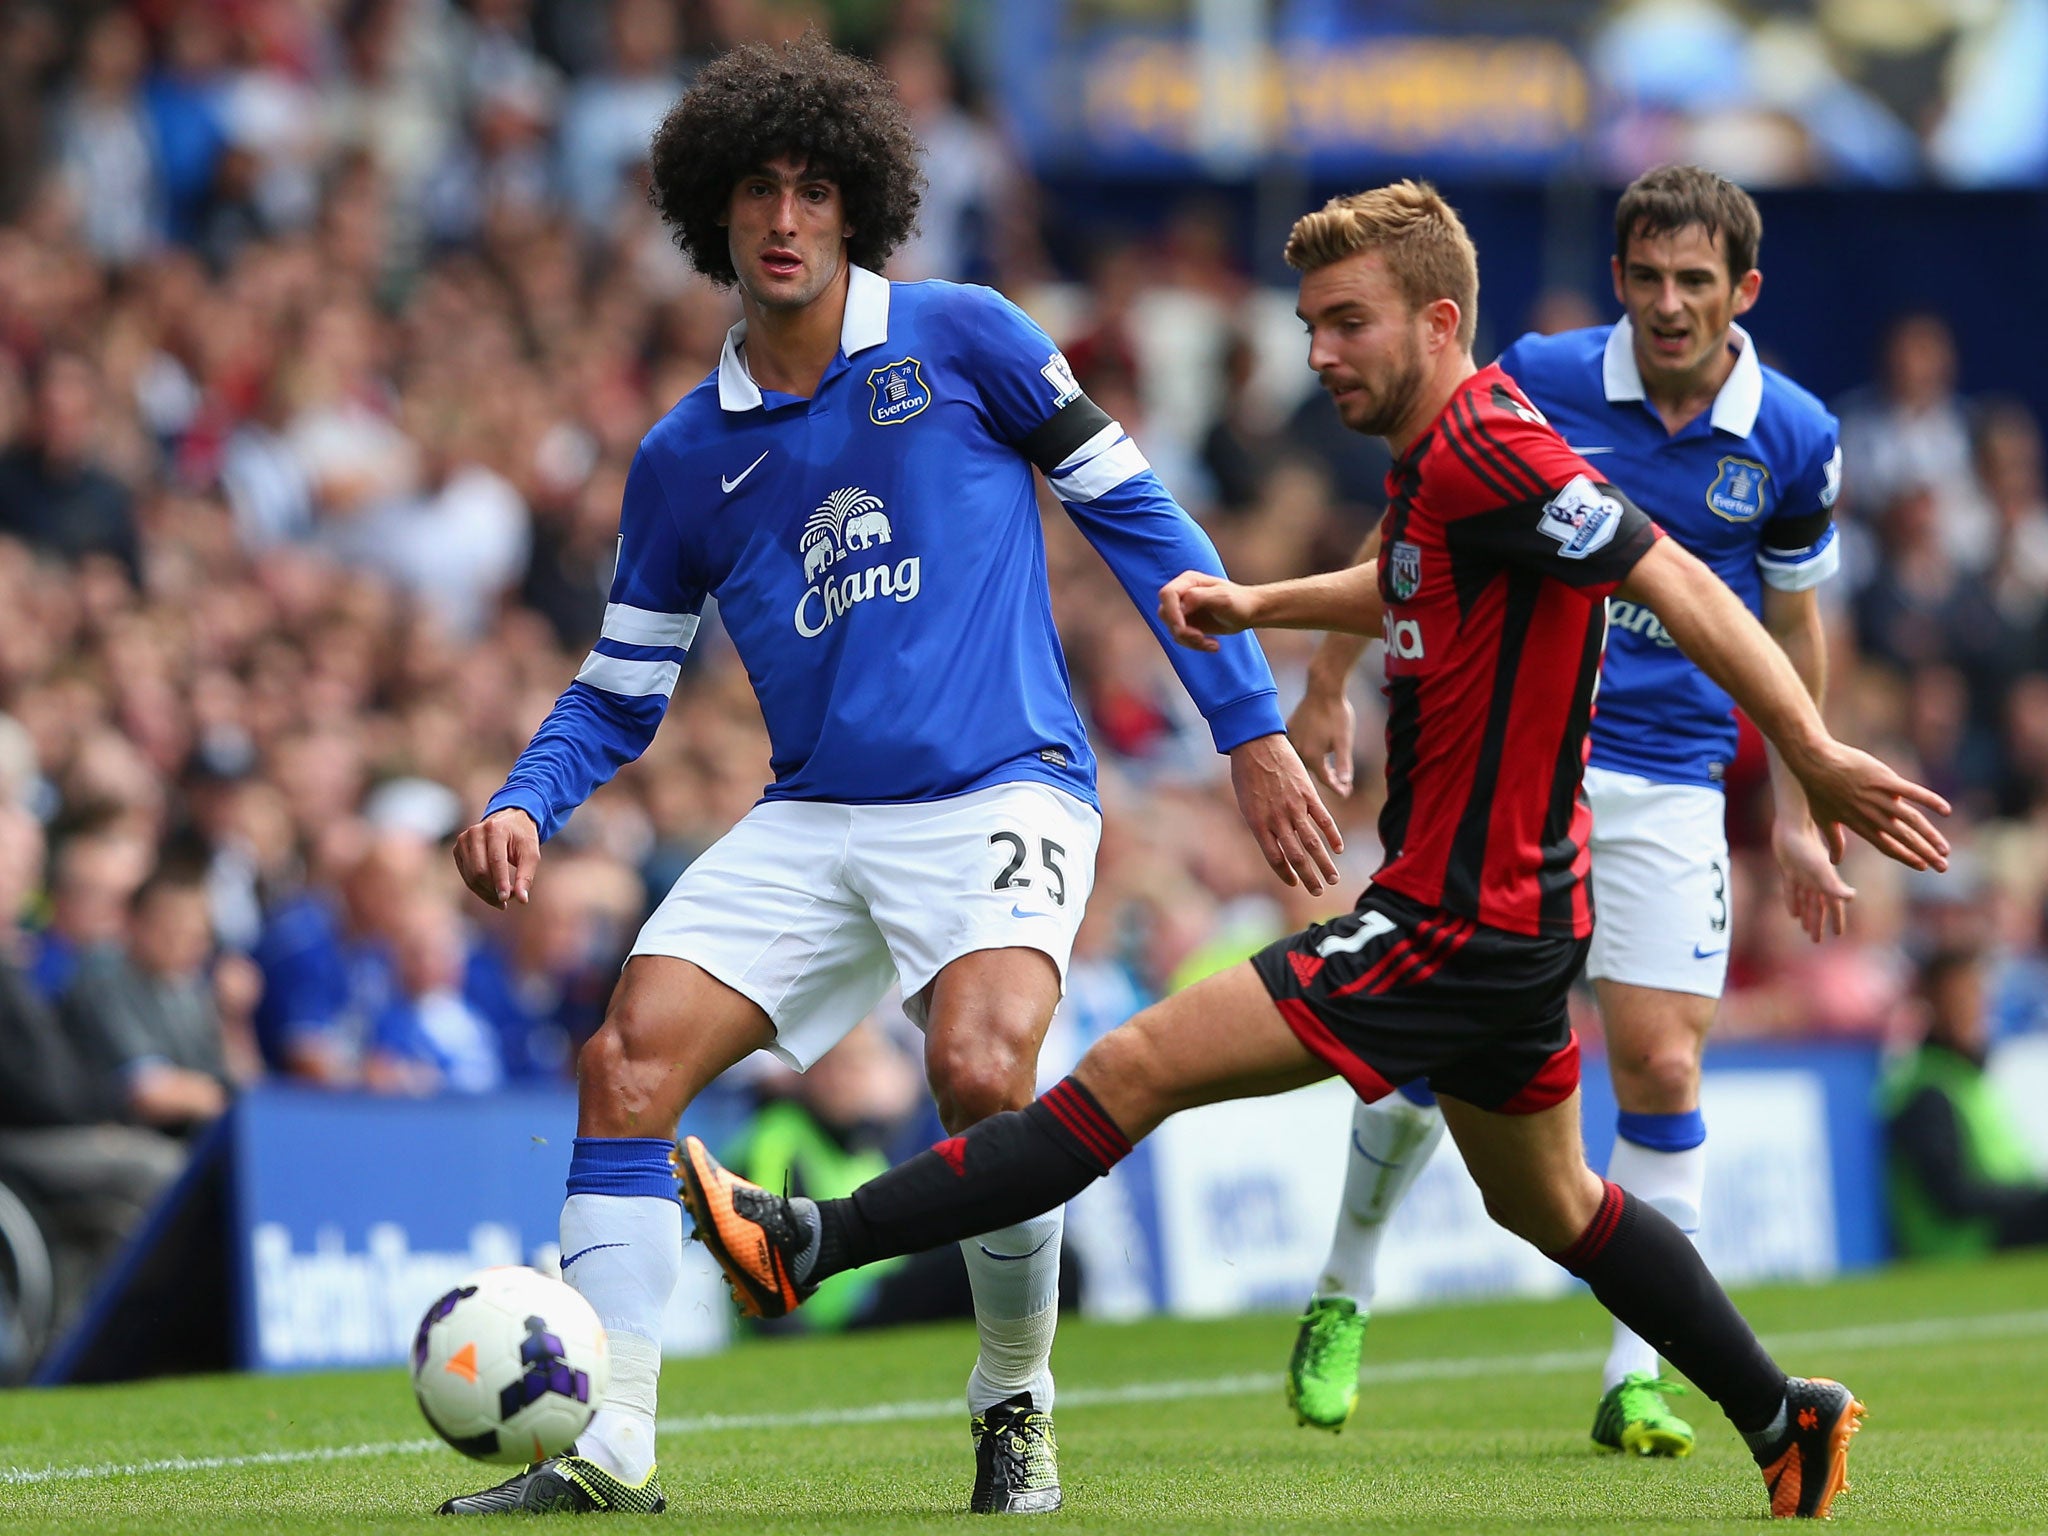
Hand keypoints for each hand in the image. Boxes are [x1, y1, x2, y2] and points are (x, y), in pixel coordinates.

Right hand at [454, 807, 540, 908]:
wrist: (508, 822)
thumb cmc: (522, 838)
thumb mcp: (531, 853)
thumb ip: (526, 876)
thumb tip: (523, 900)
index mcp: (495, 829)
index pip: (495, 860)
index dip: (500, 881)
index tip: (506, 899)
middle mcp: (475, 832)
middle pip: (480, 871)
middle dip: (494, 889)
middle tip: (510, 898)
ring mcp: (463, 840)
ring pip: (471, 877)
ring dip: (487, 892)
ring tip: (503, 896)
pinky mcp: (458, 849)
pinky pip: (467, 876)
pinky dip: (479, 889)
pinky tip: (492, 892)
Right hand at [1159, 571, 1258, 651]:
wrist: (1249, 612)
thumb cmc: (1239, 601)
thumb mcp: (1222, 598)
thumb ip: (1199, 597)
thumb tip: (1181, 605)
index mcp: (1188, 581)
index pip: (1167, 594)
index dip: (1171, 613)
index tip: (1182, 629)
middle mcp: (1182, 593)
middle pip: (1165, 614)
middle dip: (1182, 630)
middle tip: (1200, 638)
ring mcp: (1183, 609)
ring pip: (1172, 629)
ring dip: (1190, 641)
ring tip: (1211, 644)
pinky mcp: (1187, 623)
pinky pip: (1181, 638)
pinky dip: (1195, 645)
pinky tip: (1212, 645)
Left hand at [1228, 733, 1343, 893]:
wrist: (1255, 743)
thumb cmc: (1246, 773)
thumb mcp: (1246, 803)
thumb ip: (1261, 824)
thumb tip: (1274, 842)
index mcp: (1258, 824)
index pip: (1274, 858)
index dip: (1286, 873)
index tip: (1295, 883)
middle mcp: (1277, 820)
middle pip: (1296, 856)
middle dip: (1308, 877)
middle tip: (1318, 891)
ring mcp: (1294, 807)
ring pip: (1312, 842)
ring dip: (1324, 863)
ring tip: (1332, 879)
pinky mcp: (1308, 793)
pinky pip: (1323, 819)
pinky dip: (1332, 835)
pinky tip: (1339, 848)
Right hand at [1288, 681, 1356, 797]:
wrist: (1323, 689)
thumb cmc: (1336, 714)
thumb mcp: (1344, 741)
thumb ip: (1343, 764)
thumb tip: (1345, 784)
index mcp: (1312, 756)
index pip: (1325, 780)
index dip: (1337, 788)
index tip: (1346, 793)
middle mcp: (1298, 751)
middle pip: (1310, 772)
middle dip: (1323, 779)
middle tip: (1336, 785)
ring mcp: (1291, 739)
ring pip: (1299, 761)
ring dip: (1310, 767)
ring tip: (1321, 771)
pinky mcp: (1289, 728)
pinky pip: (1292, 747)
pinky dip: (1301, 753)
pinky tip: (1305, 752)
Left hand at [1771, 815, 1854, 941]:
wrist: (1792, 826)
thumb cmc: (1806, 847)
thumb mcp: (1820, 869)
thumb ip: (1834, 884)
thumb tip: (1851, 897)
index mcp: (1826, 882)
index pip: (1833, 906)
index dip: (1836, 920)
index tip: (1838, 935)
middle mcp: (1816, 881)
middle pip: (1818, 906)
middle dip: (1818, 922)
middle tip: (1816, 940)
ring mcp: (1802, 875)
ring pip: (1805, 900)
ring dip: (1806, 915)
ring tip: (1805, 929)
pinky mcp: (1788, 870)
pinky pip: (1791, 891)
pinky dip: (1793, 902)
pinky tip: (1792, 914)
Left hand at [1795, 743, 1951, 872]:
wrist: (1814, 762)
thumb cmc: (1817, 789)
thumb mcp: (1822, 819)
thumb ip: (1834, 841)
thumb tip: (1834, 862)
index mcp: (1860, 825)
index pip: (1888, 846)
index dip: (1906, 857)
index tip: (1923, 866)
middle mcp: (1873, 815)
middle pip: (1904, 839)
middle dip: (1925, 854)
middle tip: (1943, 867)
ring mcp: (1879, 797)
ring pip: (1912, 821)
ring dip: (1930, 836)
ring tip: (1945, 850)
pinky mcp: (1885, 780)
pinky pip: (1912, 792)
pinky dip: (1930, 801)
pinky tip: (1946, 810)